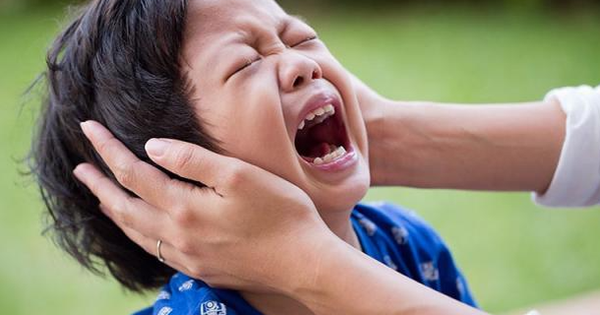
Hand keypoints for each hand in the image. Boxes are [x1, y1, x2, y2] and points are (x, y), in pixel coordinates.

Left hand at [73, 121, 333, 293]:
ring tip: (100, 198)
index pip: (133, 173)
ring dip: (113, 211)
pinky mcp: (201, 268)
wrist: (304, 263)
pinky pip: (154, 249)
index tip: (89, 129)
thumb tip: (151, 147)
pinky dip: (136, 233)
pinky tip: (140, 228)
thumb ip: (192, 160)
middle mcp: (178, 235)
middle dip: (99, 184)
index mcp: (184, 207)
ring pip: (136, 232)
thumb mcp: (239, 175)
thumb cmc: (280, 213)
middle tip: (80, 168)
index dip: (108, 149)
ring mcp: (188, 256)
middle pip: (124, 206)